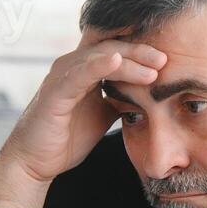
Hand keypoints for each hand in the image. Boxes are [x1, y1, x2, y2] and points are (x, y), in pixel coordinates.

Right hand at [0, 29, 166, 207]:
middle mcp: (72, 66)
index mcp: (85, 69)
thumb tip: (150, 95)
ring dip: (129, 58)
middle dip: (141, 50)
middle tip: (166, 57)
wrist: (37, 161)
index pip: (116, 47)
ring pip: (100, 56)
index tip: (169, 55)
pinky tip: (117, 61)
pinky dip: (98, 65)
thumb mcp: (104, 114)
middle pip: (112, 46)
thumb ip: (121, 99)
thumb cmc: (68, 136)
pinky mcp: (54, 91)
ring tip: (155, 64)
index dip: (140, 47)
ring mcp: (62, 76)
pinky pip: (79, 73)